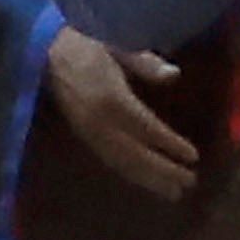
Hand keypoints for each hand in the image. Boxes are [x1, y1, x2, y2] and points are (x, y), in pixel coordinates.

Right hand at [44, 33, 198, 199]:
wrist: (46, 55)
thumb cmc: (88, 47)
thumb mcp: (118, 47)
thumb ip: (145, 63)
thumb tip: (174, 74)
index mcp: (112, 98)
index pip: (147, 128)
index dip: (170, 144)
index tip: (193, 156)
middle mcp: (100, 122)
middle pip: (137, 154)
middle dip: (164, 170)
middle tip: (190, 182)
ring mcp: (90, 133)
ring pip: (123, 163)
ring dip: (149, 179)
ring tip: (174, 192)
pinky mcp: (84, 137)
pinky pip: (110, 161)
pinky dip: (131, 174)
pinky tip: (147, 181)